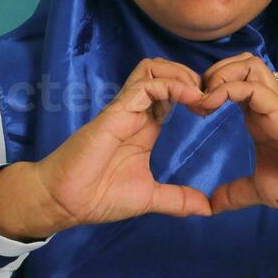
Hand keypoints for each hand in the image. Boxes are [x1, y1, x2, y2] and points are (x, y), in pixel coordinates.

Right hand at [0, 58, 212, 240]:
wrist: (66, 203)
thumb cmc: (100, 197)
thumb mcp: (149, 197)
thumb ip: (177, 199)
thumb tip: (206, 209)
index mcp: (145, 127)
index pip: (171, 92)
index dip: (194, 94)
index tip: (211, 110)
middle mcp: (136, 112)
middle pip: (163, 71)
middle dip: (191, 78)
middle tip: (209, 100)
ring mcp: (125, 109)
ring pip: (153, 68)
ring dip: (181, 75)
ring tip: (199, 96)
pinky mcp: (116, 112)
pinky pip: (146, 84)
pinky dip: (171, 85)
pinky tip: (190, 100)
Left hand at [188, 53, 277, 220]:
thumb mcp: (260, 190)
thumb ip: (235, 193)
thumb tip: (211, 205)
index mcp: (259, 117)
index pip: (233, 82)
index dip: (208, 89)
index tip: (192, 111)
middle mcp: (267, 105)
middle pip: (239, 64)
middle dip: (211, 74)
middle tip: (195, 101)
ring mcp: (276, 106)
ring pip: (247, 65)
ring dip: (220, 76)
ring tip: (204, 101)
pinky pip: (251, 87)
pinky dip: (226, 89)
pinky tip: (211, 107)